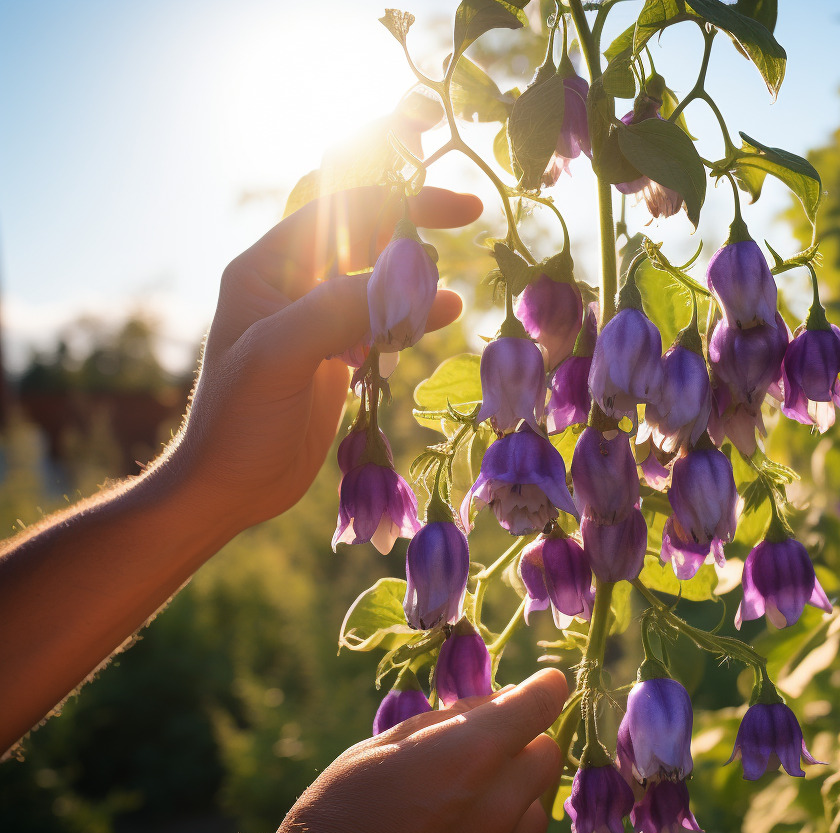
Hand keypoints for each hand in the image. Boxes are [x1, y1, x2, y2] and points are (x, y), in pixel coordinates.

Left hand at [172, 183, 482, 533]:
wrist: (227, 488)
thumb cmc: (238, 421)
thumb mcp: (280, 355)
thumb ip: (340, 311)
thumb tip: (426, 289)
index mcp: (268, 265)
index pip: (342, 206)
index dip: (400, 195)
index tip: (459, 203)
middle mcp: (293, 280)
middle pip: (363, 227)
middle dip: (414, 217)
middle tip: (471, 213)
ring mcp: (317, 316)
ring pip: (378, 270)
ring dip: (415, 270)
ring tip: (446, 287)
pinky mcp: (337, 351)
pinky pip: (383, 314)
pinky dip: (411, 312)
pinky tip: (435, 319)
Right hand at [202, 669, 568, 832]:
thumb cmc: (337, 813)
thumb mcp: (382, 747)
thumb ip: (447, 722)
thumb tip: (495, 703)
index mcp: (469, 756)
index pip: (539, 706)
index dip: (544, 689)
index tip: (545, 685)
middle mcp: (496, 806)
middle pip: (548, 756)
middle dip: (526, 742)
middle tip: (486, 745)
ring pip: (537, 808)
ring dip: (515, 794)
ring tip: (465, 799)